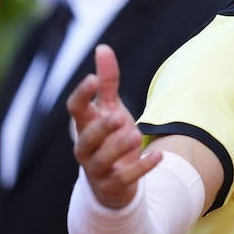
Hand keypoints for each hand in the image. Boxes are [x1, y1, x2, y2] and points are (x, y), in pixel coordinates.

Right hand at [67, 45, 162, 207]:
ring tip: (135, 134)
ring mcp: (98, 169)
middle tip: (119, 116)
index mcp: (84, 126)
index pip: (75, 109)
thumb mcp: (111, 109)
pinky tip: (158, 155)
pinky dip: (142, 167)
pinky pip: (126, 178)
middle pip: (86, 138)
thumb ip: (108, 81)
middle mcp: (86, 148)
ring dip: (119, 147)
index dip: (82, 95)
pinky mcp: (114, 185)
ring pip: (103, 160)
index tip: (92, 79)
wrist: (114, 183)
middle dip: (102, 128)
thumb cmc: (109, 138)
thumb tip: (103, 48)